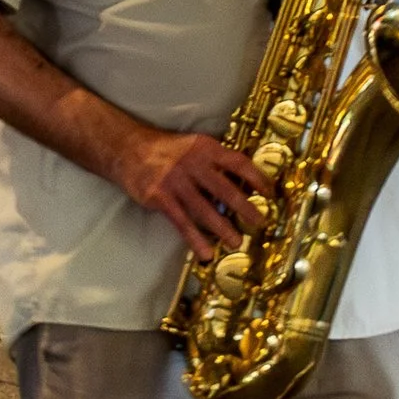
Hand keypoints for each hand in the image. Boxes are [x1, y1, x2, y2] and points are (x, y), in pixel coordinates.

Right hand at [112, 125, 269, 258]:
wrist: (128, 149)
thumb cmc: (166, 150)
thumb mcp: (194, 146)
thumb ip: (214, 161)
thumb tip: (242, 182)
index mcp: (206, 148)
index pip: (238, 162)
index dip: (256, 177)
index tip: (270, 192)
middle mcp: (193, 163)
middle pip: (225, 189)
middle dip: (245, 208)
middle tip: (260, 222)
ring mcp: (176, 181)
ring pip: (205, 209)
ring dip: (223, 228)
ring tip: (237, 242)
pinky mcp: (160, 197)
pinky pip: (182, 222)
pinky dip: (195, 239)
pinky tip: (206, 252)